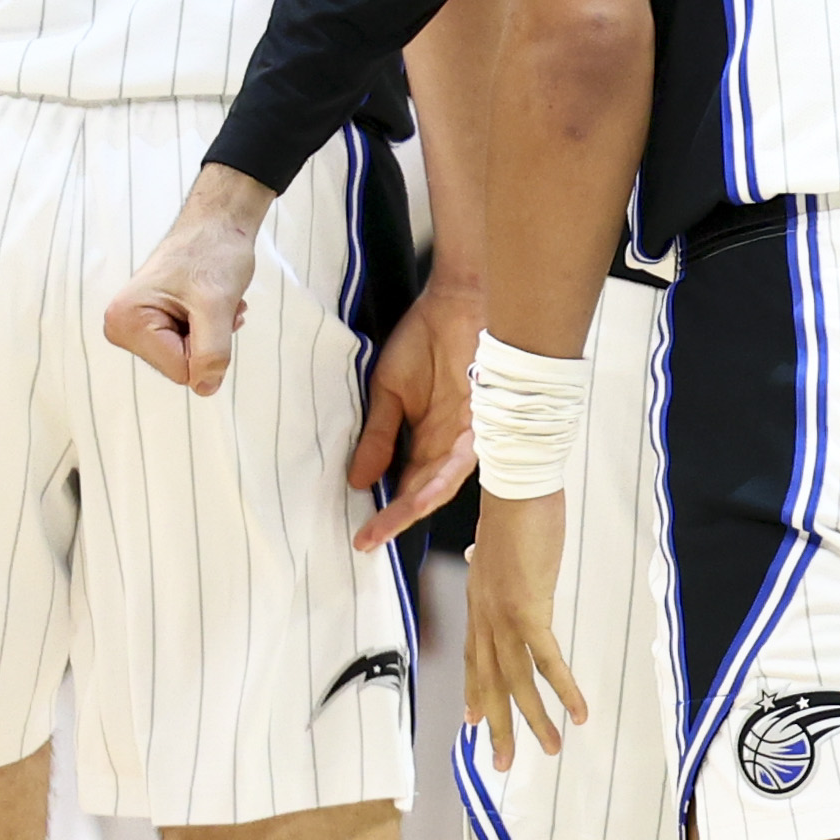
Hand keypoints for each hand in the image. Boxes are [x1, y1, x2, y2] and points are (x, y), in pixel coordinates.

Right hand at [106, 164, 271, 393]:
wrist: (218, 223)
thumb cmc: (213, 253)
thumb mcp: (217, 306)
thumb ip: (211, 353)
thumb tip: (206, 389)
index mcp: (126, 321)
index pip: (180, 371)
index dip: (205, 346)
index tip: (208, 309)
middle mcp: (121, 326)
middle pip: (180, 366)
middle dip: (207, 340)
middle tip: (212, 303)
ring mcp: (135, 325)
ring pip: (187, 357)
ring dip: (211, 333)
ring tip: (212, 299)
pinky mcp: (150, 323)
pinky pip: (187, 346)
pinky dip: (208, 327)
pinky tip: (210, 302)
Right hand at [354, 272, 481, 546]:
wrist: (457, 301)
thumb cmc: (425, 339)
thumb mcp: (387, 390)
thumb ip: (378, 435)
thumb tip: (357, 480)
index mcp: (427, 439)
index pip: (404, 483)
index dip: (384, 509)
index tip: (358, 533)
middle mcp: (449, 445)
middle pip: (422, 491)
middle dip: (395, 516)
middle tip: (366, 538)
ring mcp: (467, 435)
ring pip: (443, 482)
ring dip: (416, 505)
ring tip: (388, 524)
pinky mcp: (482, 422)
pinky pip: (462, 459)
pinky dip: (441, 477)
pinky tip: (421, 495)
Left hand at [466, 489, 586, 765]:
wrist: (517, 484)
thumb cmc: (515, 505)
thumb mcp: (501, 540)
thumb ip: (494, 559)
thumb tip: (484, 556)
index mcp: (478, 600)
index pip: (472, 656)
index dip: (475, 690)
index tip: (475, 720)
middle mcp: (484, 614)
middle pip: (489, 680)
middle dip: (499, 725)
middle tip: (503, 763)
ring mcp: (502, 615)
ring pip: (515, 681)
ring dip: (534, 720)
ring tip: (552, 749)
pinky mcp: (528, 609)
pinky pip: (546, 660)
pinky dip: (563, 689)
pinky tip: (579, 712)